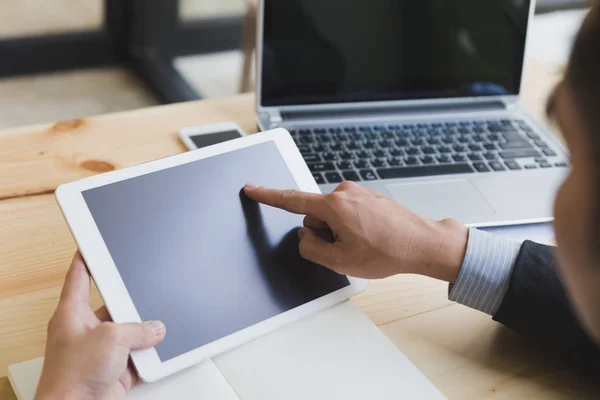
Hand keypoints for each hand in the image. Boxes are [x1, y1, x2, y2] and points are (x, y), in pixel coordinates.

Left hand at [35, 252, 165, 399]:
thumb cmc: (71, 378)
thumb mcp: (110, 339)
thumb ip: (137, 329)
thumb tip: (154, 328)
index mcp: (72, 313)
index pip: (80, 275)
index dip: (88, 257)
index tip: (95, 243)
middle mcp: (85, 329)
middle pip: (114, 304)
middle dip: (132, 304)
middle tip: (144, 298)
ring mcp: (100, 349)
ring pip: (130, 331)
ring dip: (143, 334)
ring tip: (152, 332)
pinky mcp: (114, 368)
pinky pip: (137, 354)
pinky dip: (148, 354)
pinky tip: (155, 352)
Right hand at [244, 181, 467, 280]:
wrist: (423, 244)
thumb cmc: (388, 252)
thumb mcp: (340, 261)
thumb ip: (311, 248)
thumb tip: (305, 236)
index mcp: (334, 206)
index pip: (292, 200)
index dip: (268, 196)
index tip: (252, 189)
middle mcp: (345, 192)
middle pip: (315, 215)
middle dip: (325, 233)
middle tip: (349, 248)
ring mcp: (359, 193)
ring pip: (333, 215)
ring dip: (341, 231)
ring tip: (365, 243)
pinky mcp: (369, 196)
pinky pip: (349, 212)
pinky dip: (354, 226)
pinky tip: (372, 237)